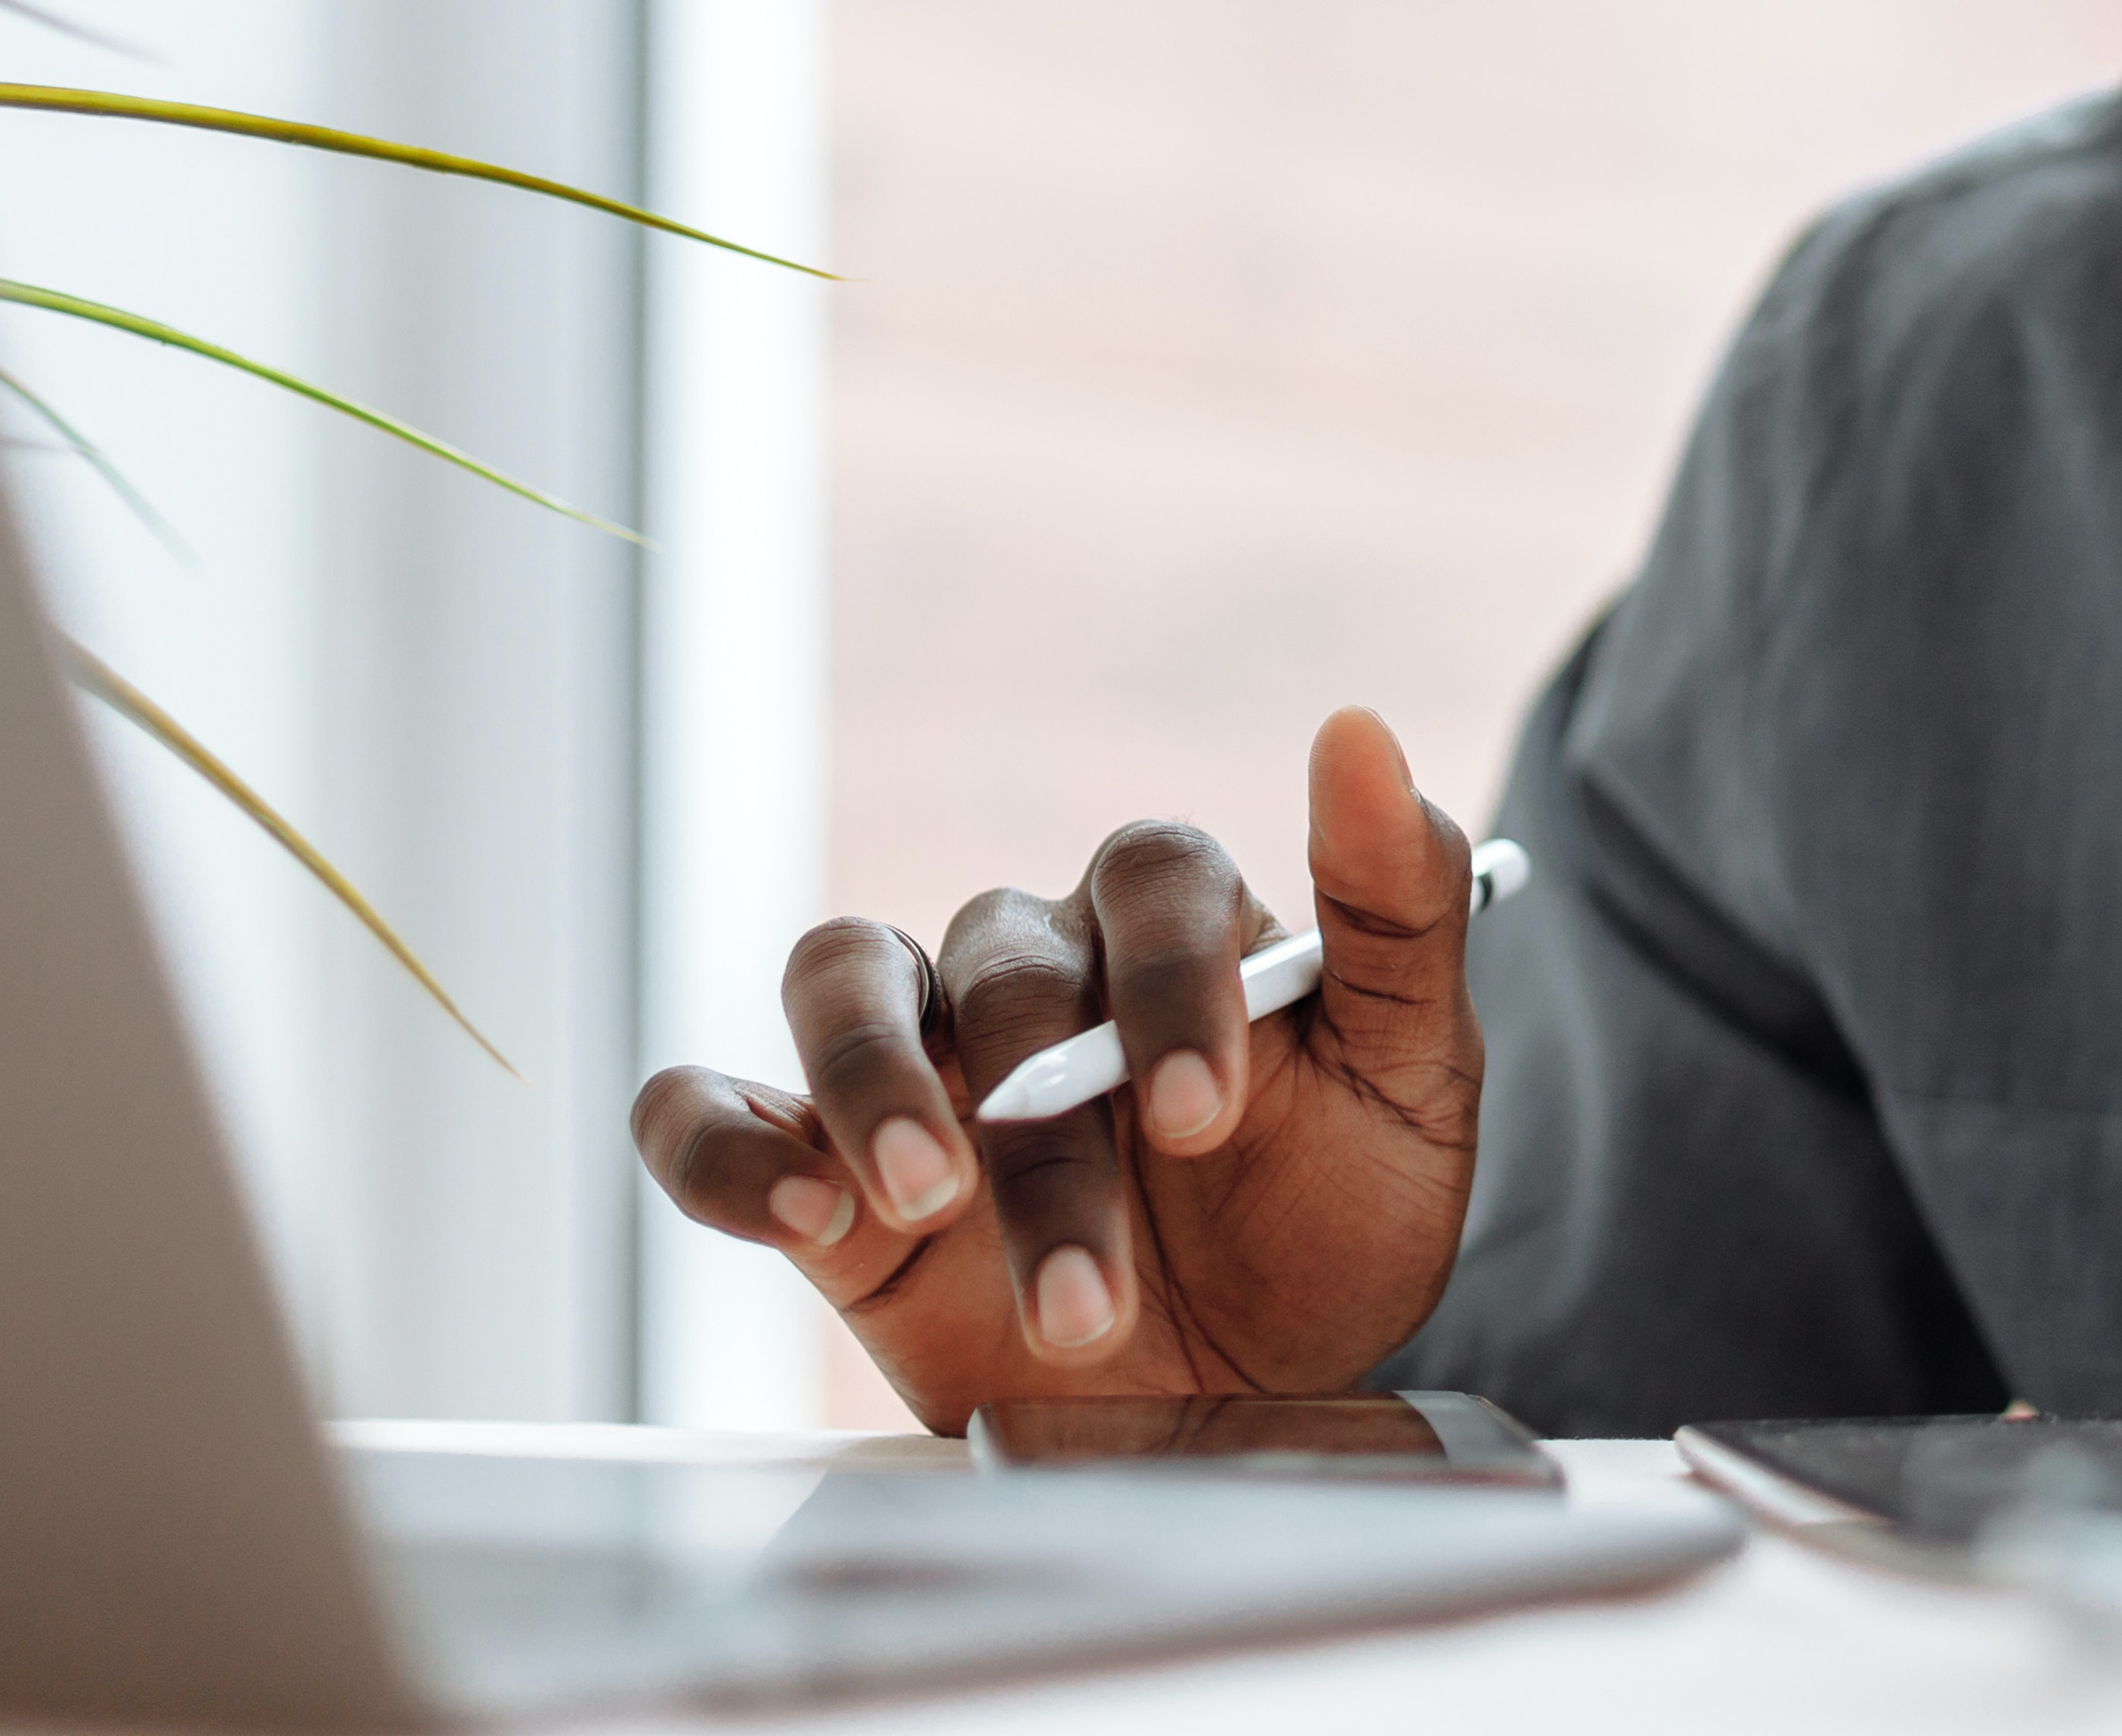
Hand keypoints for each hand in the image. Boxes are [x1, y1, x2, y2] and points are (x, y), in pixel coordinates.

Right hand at [630, 706, 1483, 1429]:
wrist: (1247, 1393)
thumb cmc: (1329, 1226)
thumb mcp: (1412, 1086)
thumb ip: (1398, 911)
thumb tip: (1359, 728)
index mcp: (1174, 926)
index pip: (1152, 874)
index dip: (1172, 979)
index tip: (1205, 1115)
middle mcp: (1033, 966)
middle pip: (1007, 968)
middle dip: (1050, 1134)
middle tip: (1095, 1286)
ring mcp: (917, 1057)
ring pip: (841, 978)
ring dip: (873, 1087)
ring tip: (925, 1200)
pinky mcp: (817, 1161)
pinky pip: (709, 1105)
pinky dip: (726, 1146)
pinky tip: (800, 1216)